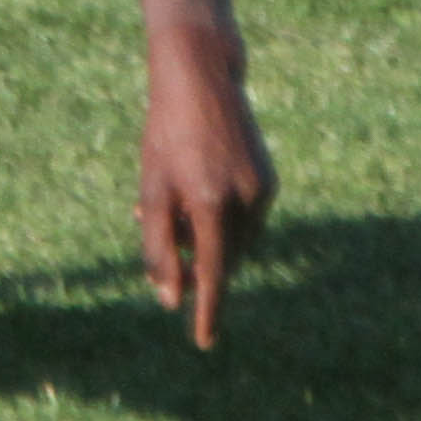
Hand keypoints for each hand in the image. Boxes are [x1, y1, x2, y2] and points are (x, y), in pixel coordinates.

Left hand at [136, 23, 273, 347]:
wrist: (202, 79)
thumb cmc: (166, 134)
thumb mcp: (152, 190)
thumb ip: (158, 247)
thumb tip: (170, 300)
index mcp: (211, 204)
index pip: (212, 274)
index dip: (208, 310)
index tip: (204, 341)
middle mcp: (245, 201)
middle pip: (220, 258)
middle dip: (193, 263)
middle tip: (163, 249)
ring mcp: (263, 191)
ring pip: (234, 241)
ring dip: (206, 240)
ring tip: (173, 211)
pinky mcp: (269, 181)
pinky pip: (245, 219)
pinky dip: (221, 221)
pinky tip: (197, 194)